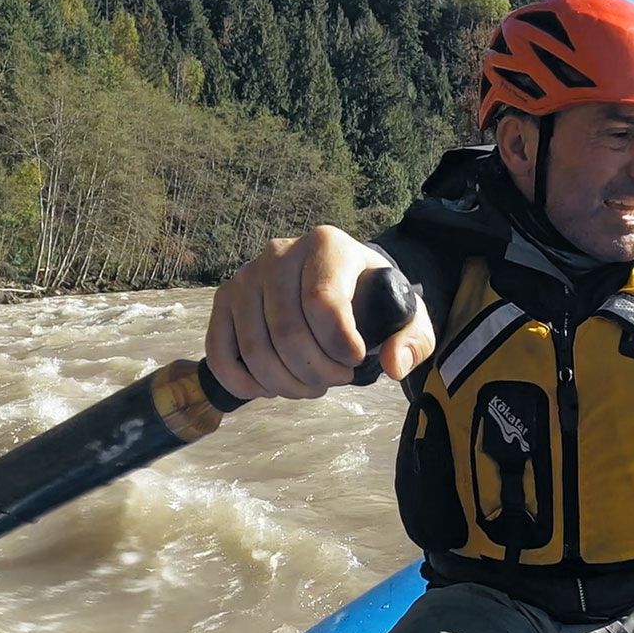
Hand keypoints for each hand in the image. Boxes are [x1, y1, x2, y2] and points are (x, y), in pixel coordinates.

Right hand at [204, 226, 435, 401]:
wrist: (341, 282)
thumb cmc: (373, 299)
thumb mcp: (407, 316)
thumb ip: (413, 340)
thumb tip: (393, 365)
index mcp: (327, 245)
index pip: (322, 301)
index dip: (339, 345)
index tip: (356, 361)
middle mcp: (279, 253)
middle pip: (287, 332)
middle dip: (316, 372)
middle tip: (337, 380)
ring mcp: (246, 276)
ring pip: (255, 349)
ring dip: (286, 383)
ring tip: (312, 385)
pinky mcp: (224, 301)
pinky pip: (221, 353)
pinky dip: (245, 383)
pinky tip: (272, 387)